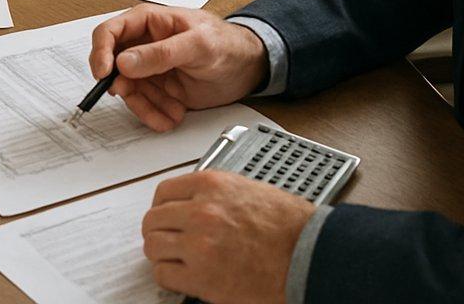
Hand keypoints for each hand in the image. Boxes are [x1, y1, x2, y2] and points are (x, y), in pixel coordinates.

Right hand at [89, 4, 267, 130]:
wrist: (248, 67)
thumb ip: (160, 53)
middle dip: (123, 86)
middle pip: (114, 66)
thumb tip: (123, 61)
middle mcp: (143, 44)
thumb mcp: (196, 45)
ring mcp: (149, 68)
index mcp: (147, 22)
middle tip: (134, 97)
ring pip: (128, 91)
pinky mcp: (158, 89)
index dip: (100, 52)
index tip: (103, 74)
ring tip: (170, 112)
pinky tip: (172, 117)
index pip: (110, 32)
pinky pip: (144, 105)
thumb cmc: (226, 43)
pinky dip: (155, 115)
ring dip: (145, 106)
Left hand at [142, 170, 313, 302]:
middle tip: (165, 240)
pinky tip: (180, 276)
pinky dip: (168, 277)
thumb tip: (194, 202)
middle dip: (157, 231)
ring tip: (172, 259)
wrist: (310, 256)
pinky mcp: (203, 277)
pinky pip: (164, 274)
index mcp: (210, 185)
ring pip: (154, 246)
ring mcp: (199, 244)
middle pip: (153, 220)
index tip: (164, 217)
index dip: (161, 208)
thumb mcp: (247, 189)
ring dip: (160, 254)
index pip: (163, 193)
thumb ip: (215, 193)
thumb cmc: (289, 227)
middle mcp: (200, 211)